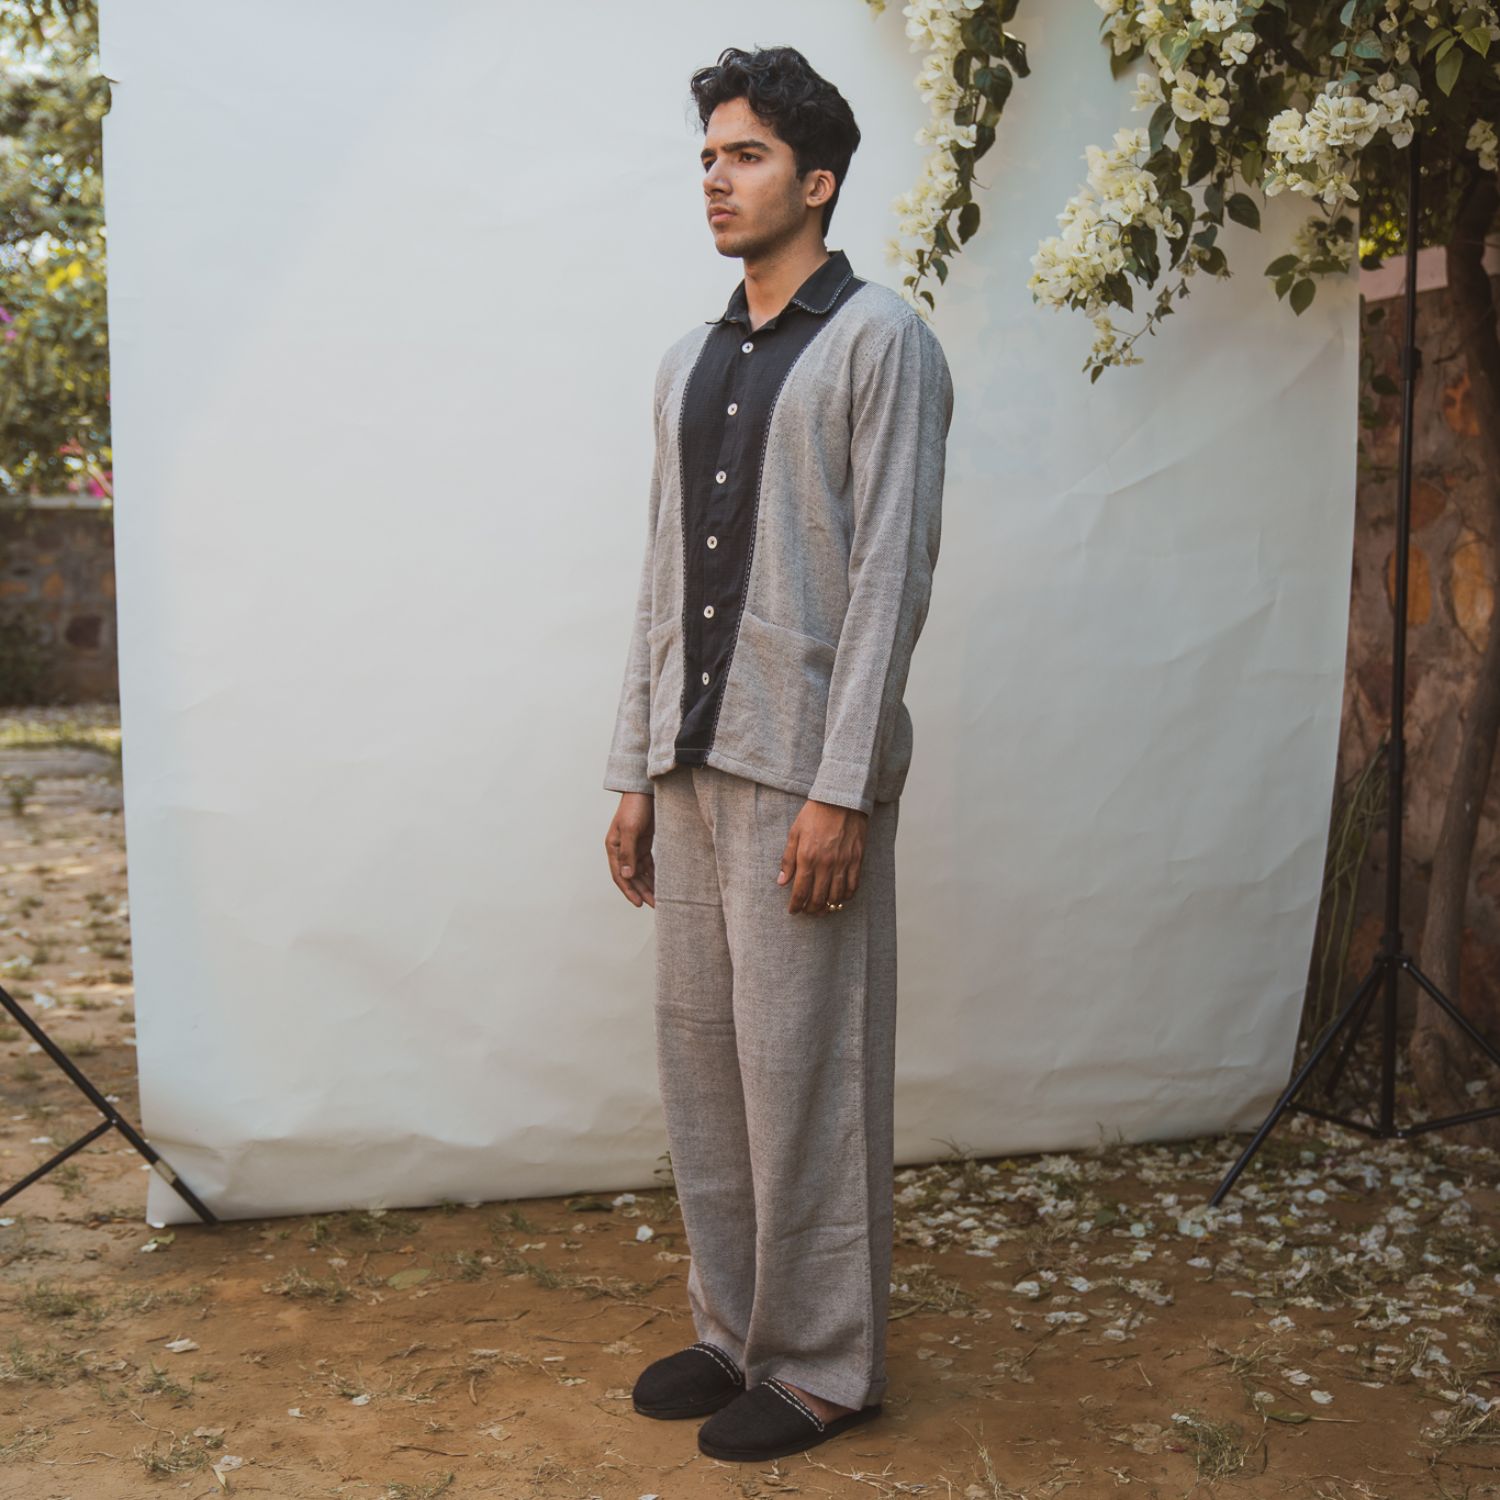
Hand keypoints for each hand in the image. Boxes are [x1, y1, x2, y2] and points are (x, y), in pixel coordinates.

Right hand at [606, 792, 655, 907]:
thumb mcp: (630, 829)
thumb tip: (627, 876)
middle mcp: (621, 850)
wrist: (645, 790)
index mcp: (613, 847)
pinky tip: (661, 883)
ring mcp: (633, 847)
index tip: (639, 904)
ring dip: (648, 885)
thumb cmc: (635, 806)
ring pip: (640, 872)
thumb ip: (627, 853)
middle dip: (641, 891)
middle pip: (631, 877)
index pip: (619, 875)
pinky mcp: (643, 843)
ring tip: (659, 899)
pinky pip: (648, 864)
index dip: (629, 891)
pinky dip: (653, 874)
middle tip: (654, 905)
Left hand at [778, 798, 866, 914]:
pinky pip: (853, 886)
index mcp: (807, 858)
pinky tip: (840, 898)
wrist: (841, 799)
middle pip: (818, 898)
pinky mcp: (857, 860)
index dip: (796, 906)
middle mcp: (826, 864)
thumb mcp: (795, 833)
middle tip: (807, 912)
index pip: (800, 891)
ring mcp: (843, 863)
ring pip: (836, 896)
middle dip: (811, 910)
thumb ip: (788, 859)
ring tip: (823, 909)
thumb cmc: (815, 814)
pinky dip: (846, 896)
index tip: (793, 911)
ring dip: (828, 907)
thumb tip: (782, 881)